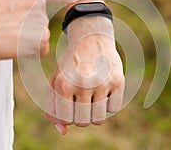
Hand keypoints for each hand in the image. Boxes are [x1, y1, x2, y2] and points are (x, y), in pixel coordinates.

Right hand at [0, 0, 76, 58]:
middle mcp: (37, 0)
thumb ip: (22, 3)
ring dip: (30, 41)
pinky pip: (42, 49)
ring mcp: (40, 18)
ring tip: (9, 39)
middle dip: (31, 30)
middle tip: (10, 32)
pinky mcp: (40, 36)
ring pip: (42, 36)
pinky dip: (31, 52)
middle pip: (43, 21)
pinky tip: (15, 47)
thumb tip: (31, 18)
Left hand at [45, 16, 124, 134]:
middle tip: (81, 98)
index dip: (68, 112)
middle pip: (82, 122)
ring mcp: (102, 82)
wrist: (91, 38)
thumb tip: (63, 132)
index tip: (70, 100)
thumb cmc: (70, 65)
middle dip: (80, 114)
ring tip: (92, 94)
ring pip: (98, 120)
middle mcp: (83, 84)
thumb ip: (53, 109)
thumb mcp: (56, 82)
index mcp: (63, 84)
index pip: (66, 119)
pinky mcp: (118, 81)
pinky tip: (104, 88)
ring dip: (94, 111)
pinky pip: (113, 109)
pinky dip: (108, 103)